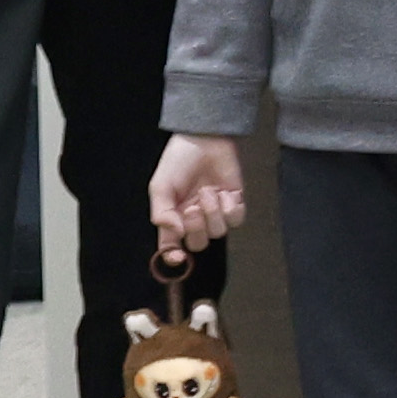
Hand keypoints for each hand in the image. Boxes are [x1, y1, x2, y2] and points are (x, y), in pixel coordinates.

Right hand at [151, 134, 245, 259]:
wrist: (204, 140)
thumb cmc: (178, 161)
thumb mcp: (160, 186)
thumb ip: (162, 212)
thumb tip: (175, 233)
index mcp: (172, 218)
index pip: (171, 247)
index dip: (173, 257)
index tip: (177, 257)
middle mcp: (193, 219)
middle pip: (198, 244)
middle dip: (197, 227)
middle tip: (193, 207)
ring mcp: (214, 212)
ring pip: (218, 233)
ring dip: (213, 213)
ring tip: (208, 192)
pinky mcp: (233, 203)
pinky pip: (236, 220)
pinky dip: (231, 208)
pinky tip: (225, 194)